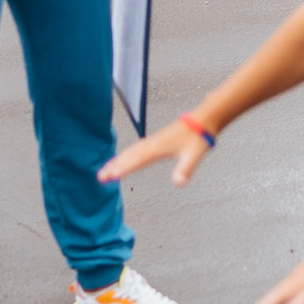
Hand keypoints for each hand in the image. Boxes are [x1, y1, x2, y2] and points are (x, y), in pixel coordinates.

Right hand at [98, 115, 215, 185]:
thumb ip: (185, 169)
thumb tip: (178, 183)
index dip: (122, 168)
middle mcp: (152, 143)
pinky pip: (136, 149)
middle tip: (100, 177)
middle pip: (128, 155)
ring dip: (118, 160)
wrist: (203, 120)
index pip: (136, 160)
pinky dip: (127, 155)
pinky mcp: (156, 141)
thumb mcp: (194, 155)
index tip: (109, 176)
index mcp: (158, 147)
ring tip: (106, 170)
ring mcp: (153, 141)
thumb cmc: (198, 137)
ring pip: (131, 151)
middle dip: (113, 166)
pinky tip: (125, 159)